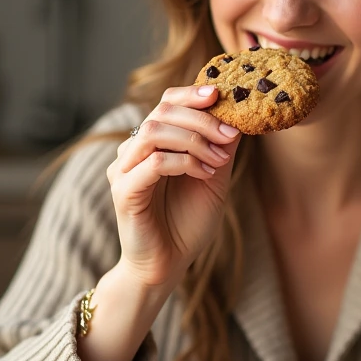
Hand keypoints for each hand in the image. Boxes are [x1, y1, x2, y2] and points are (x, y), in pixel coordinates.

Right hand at [108, 85, 241, 287]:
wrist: (168, 266)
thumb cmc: (187, 224)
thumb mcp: (213, 179)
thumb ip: (220, 149)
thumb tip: (237, 116)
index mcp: (151, 144)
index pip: (166, 103)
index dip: (191, 94)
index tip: (220, 95)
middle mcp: (132, 152)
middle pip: (162, 112)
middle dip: (201, 119)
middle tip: (230, 134)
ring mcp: (123, 170)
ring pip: (154, 132)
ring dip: (194, 140)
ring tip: (218, 159)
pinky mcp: (124, 192)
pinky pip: (153, 162)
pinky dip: (184, 162)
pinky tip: (205, 173)